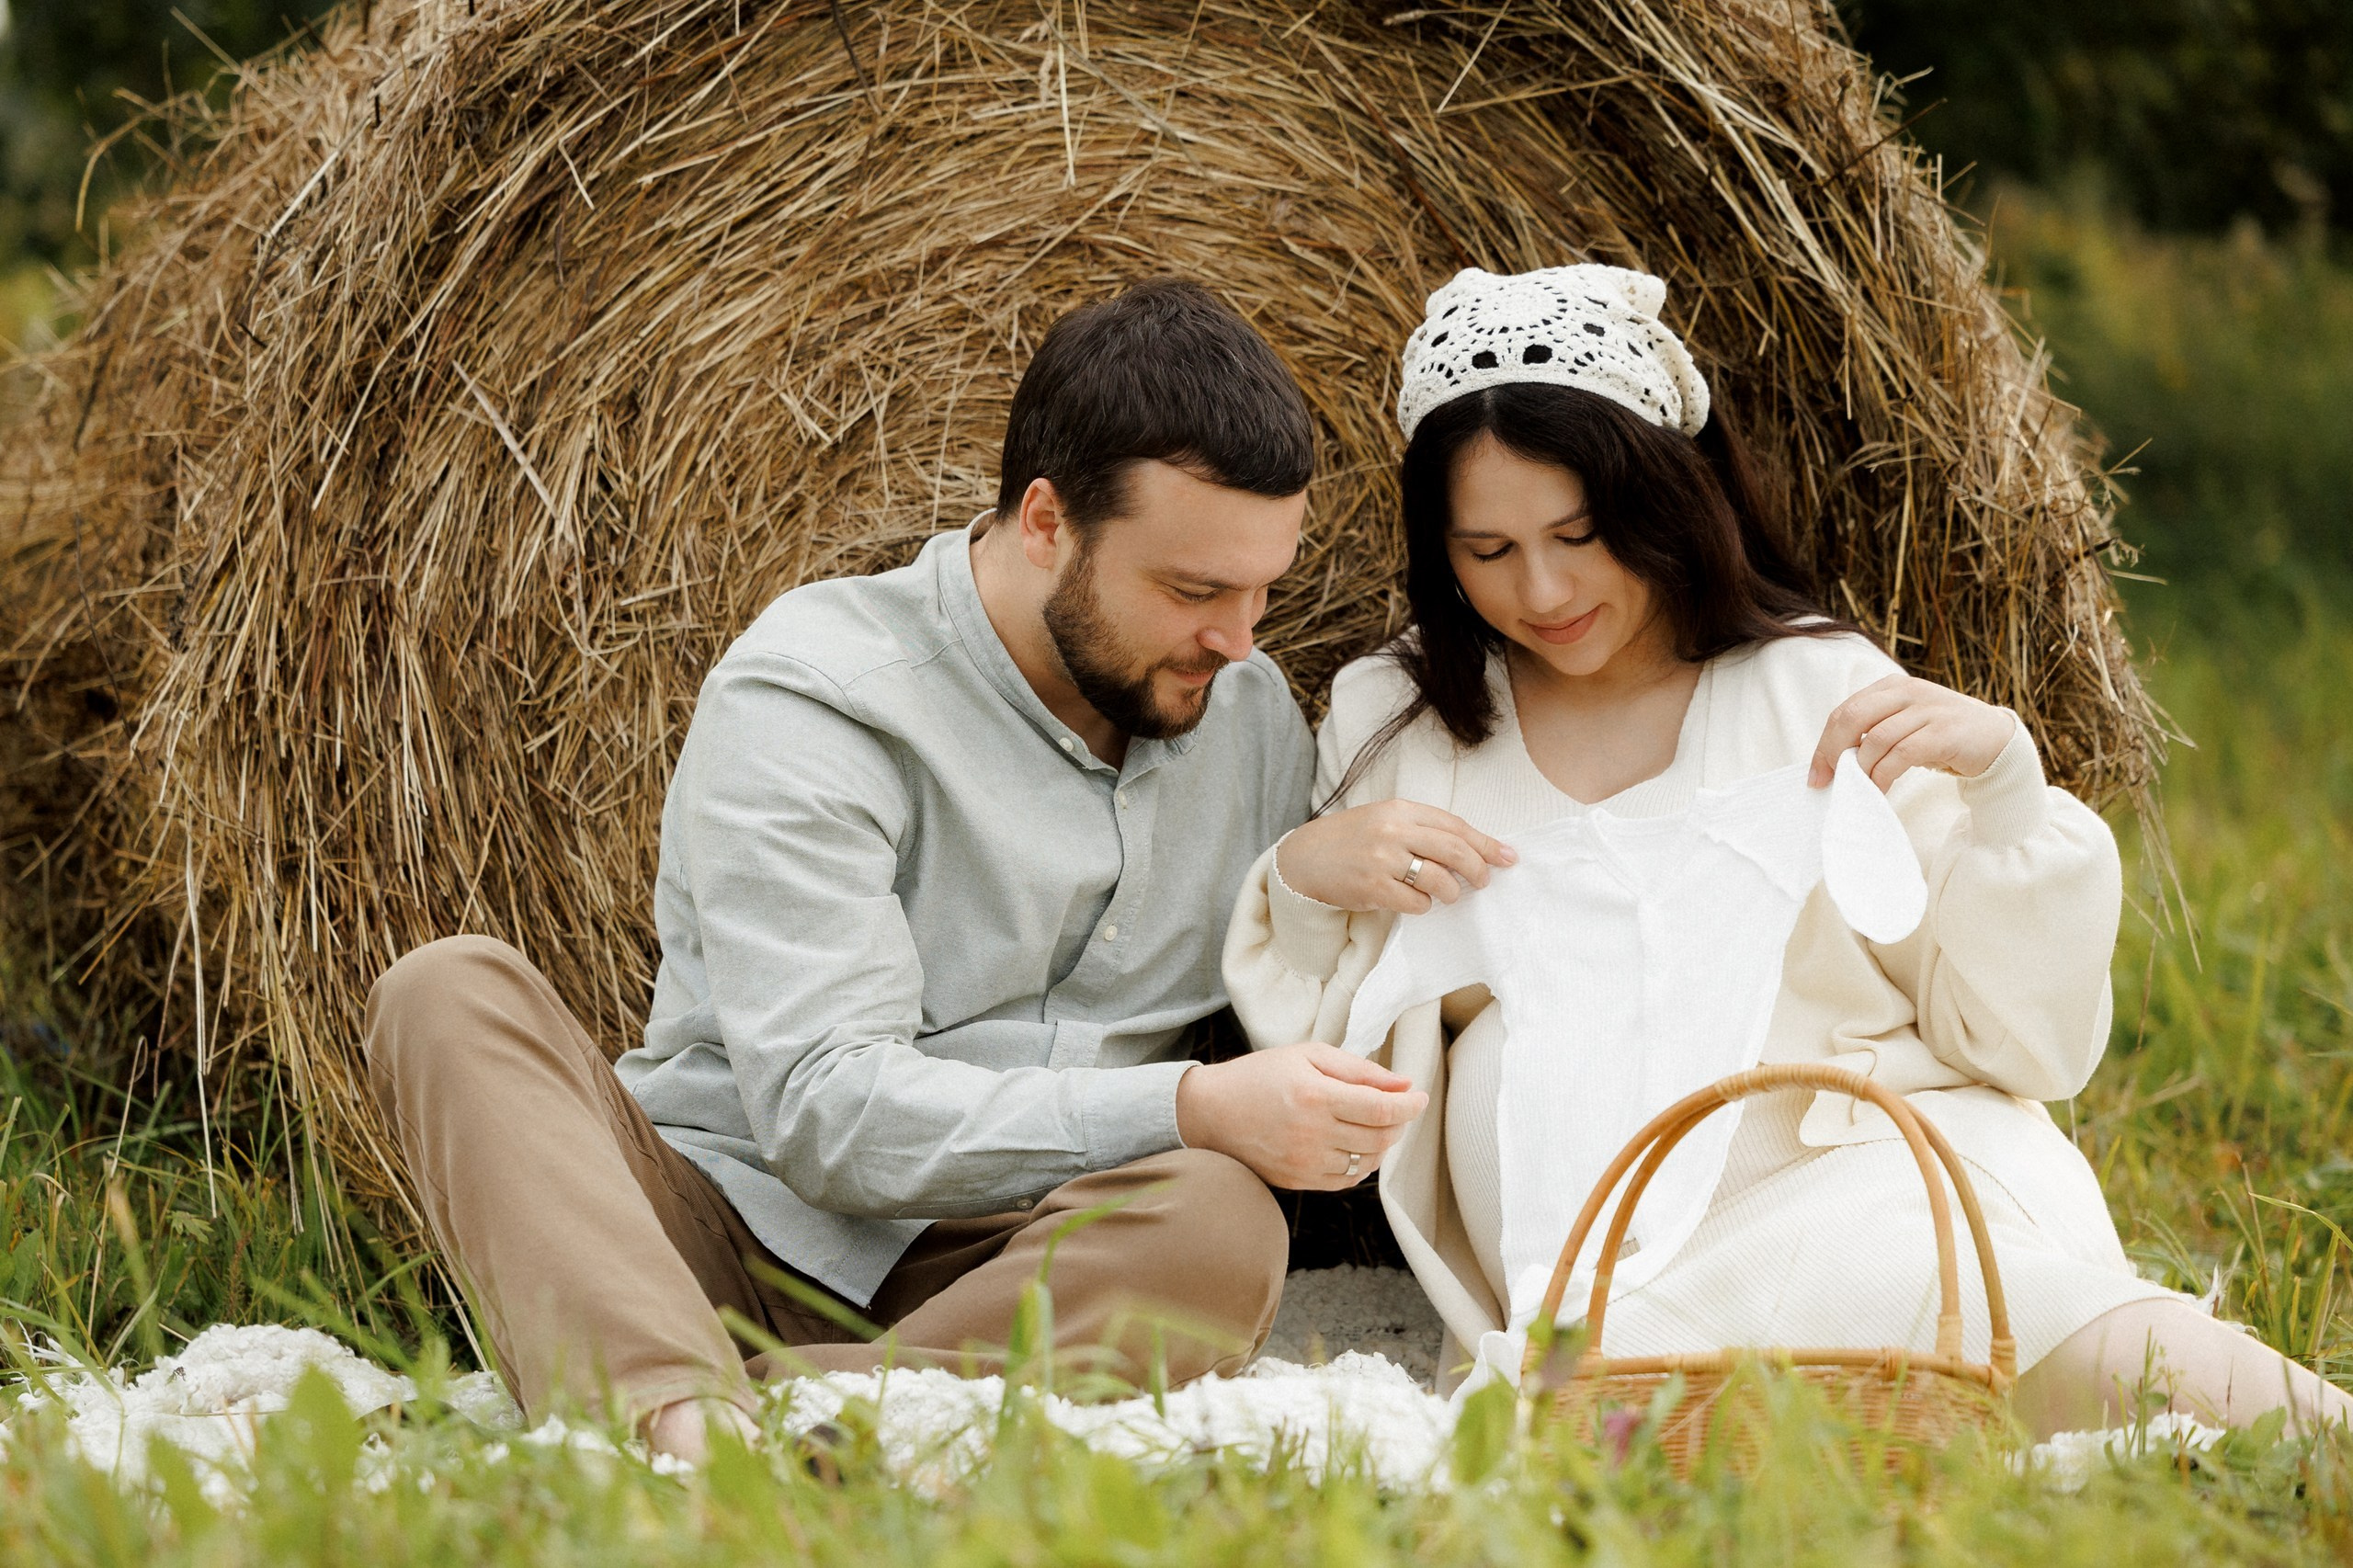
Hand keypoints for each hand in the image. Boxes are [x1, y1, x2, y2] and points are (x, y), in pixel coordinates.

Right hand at [1175, 1042, 1427, 1190]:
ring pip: (1367, 1162)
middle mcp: (1311, 1134)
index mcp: (1314, 1096)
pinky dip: (1361, 1164)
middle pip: (1380, 1138)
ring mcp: (1304, 1163)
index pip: (1382, 1109)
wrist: (1209, 1112)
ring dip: (1382, 1143)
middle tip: (1398, 1107)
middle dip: (1399, 1122)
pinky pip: (1346, 1180)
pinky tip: (1355, 1144)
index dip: (1410, 1105)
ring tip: (1374, 1123)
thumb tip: (1403, 1085)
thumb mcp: (1307, 1056)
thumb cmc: (1259, 1075)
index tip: (1420, 1097)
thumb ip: (1358, 1069)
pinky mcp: (1297, 1181)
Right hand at [1275, 800, 1515, 913]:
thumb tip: (1471, 848)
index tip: (1508, 857)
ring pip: (1439, 879)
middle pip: (1454, 850)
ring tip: (1446, 894)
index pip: (1454, 825)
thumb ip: (1422, 829)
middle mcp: (1393, 831)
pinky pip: (1417, 903)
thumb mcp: (1385, 821)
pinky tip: (1415, 902)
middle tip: (1484, 881)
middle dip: (1478, 869)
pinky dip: (1423, 906)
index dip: (1486, 843)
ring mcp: (1382, 859)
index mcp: (1400, 809)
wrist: (1304, 858)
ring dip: (1451, 892)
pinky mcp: (1373, 887)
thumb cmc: (1351, 840)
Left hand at [1808, 674, 2016, 792]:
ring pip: (1877, 739)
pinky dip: (1885, 776)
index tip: (1817, 774)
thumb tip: (1832, 762)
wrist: (1996, 740)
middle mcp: (1908, 691)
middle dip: (1833, 752)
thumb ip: (1873, 733)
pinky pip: (1903, 754)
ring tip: (1860, 790)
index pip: (1845, 711)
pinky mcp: (1944, 732)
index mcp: (1891, 687)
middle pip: (1853, 717)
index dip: (1824, 744)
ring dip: (1862, 770)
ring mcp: (1928, 709)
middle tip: (1830, 781)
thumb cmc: (1940, 737)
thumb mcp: (1903, 726)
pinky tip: (1881, 791)